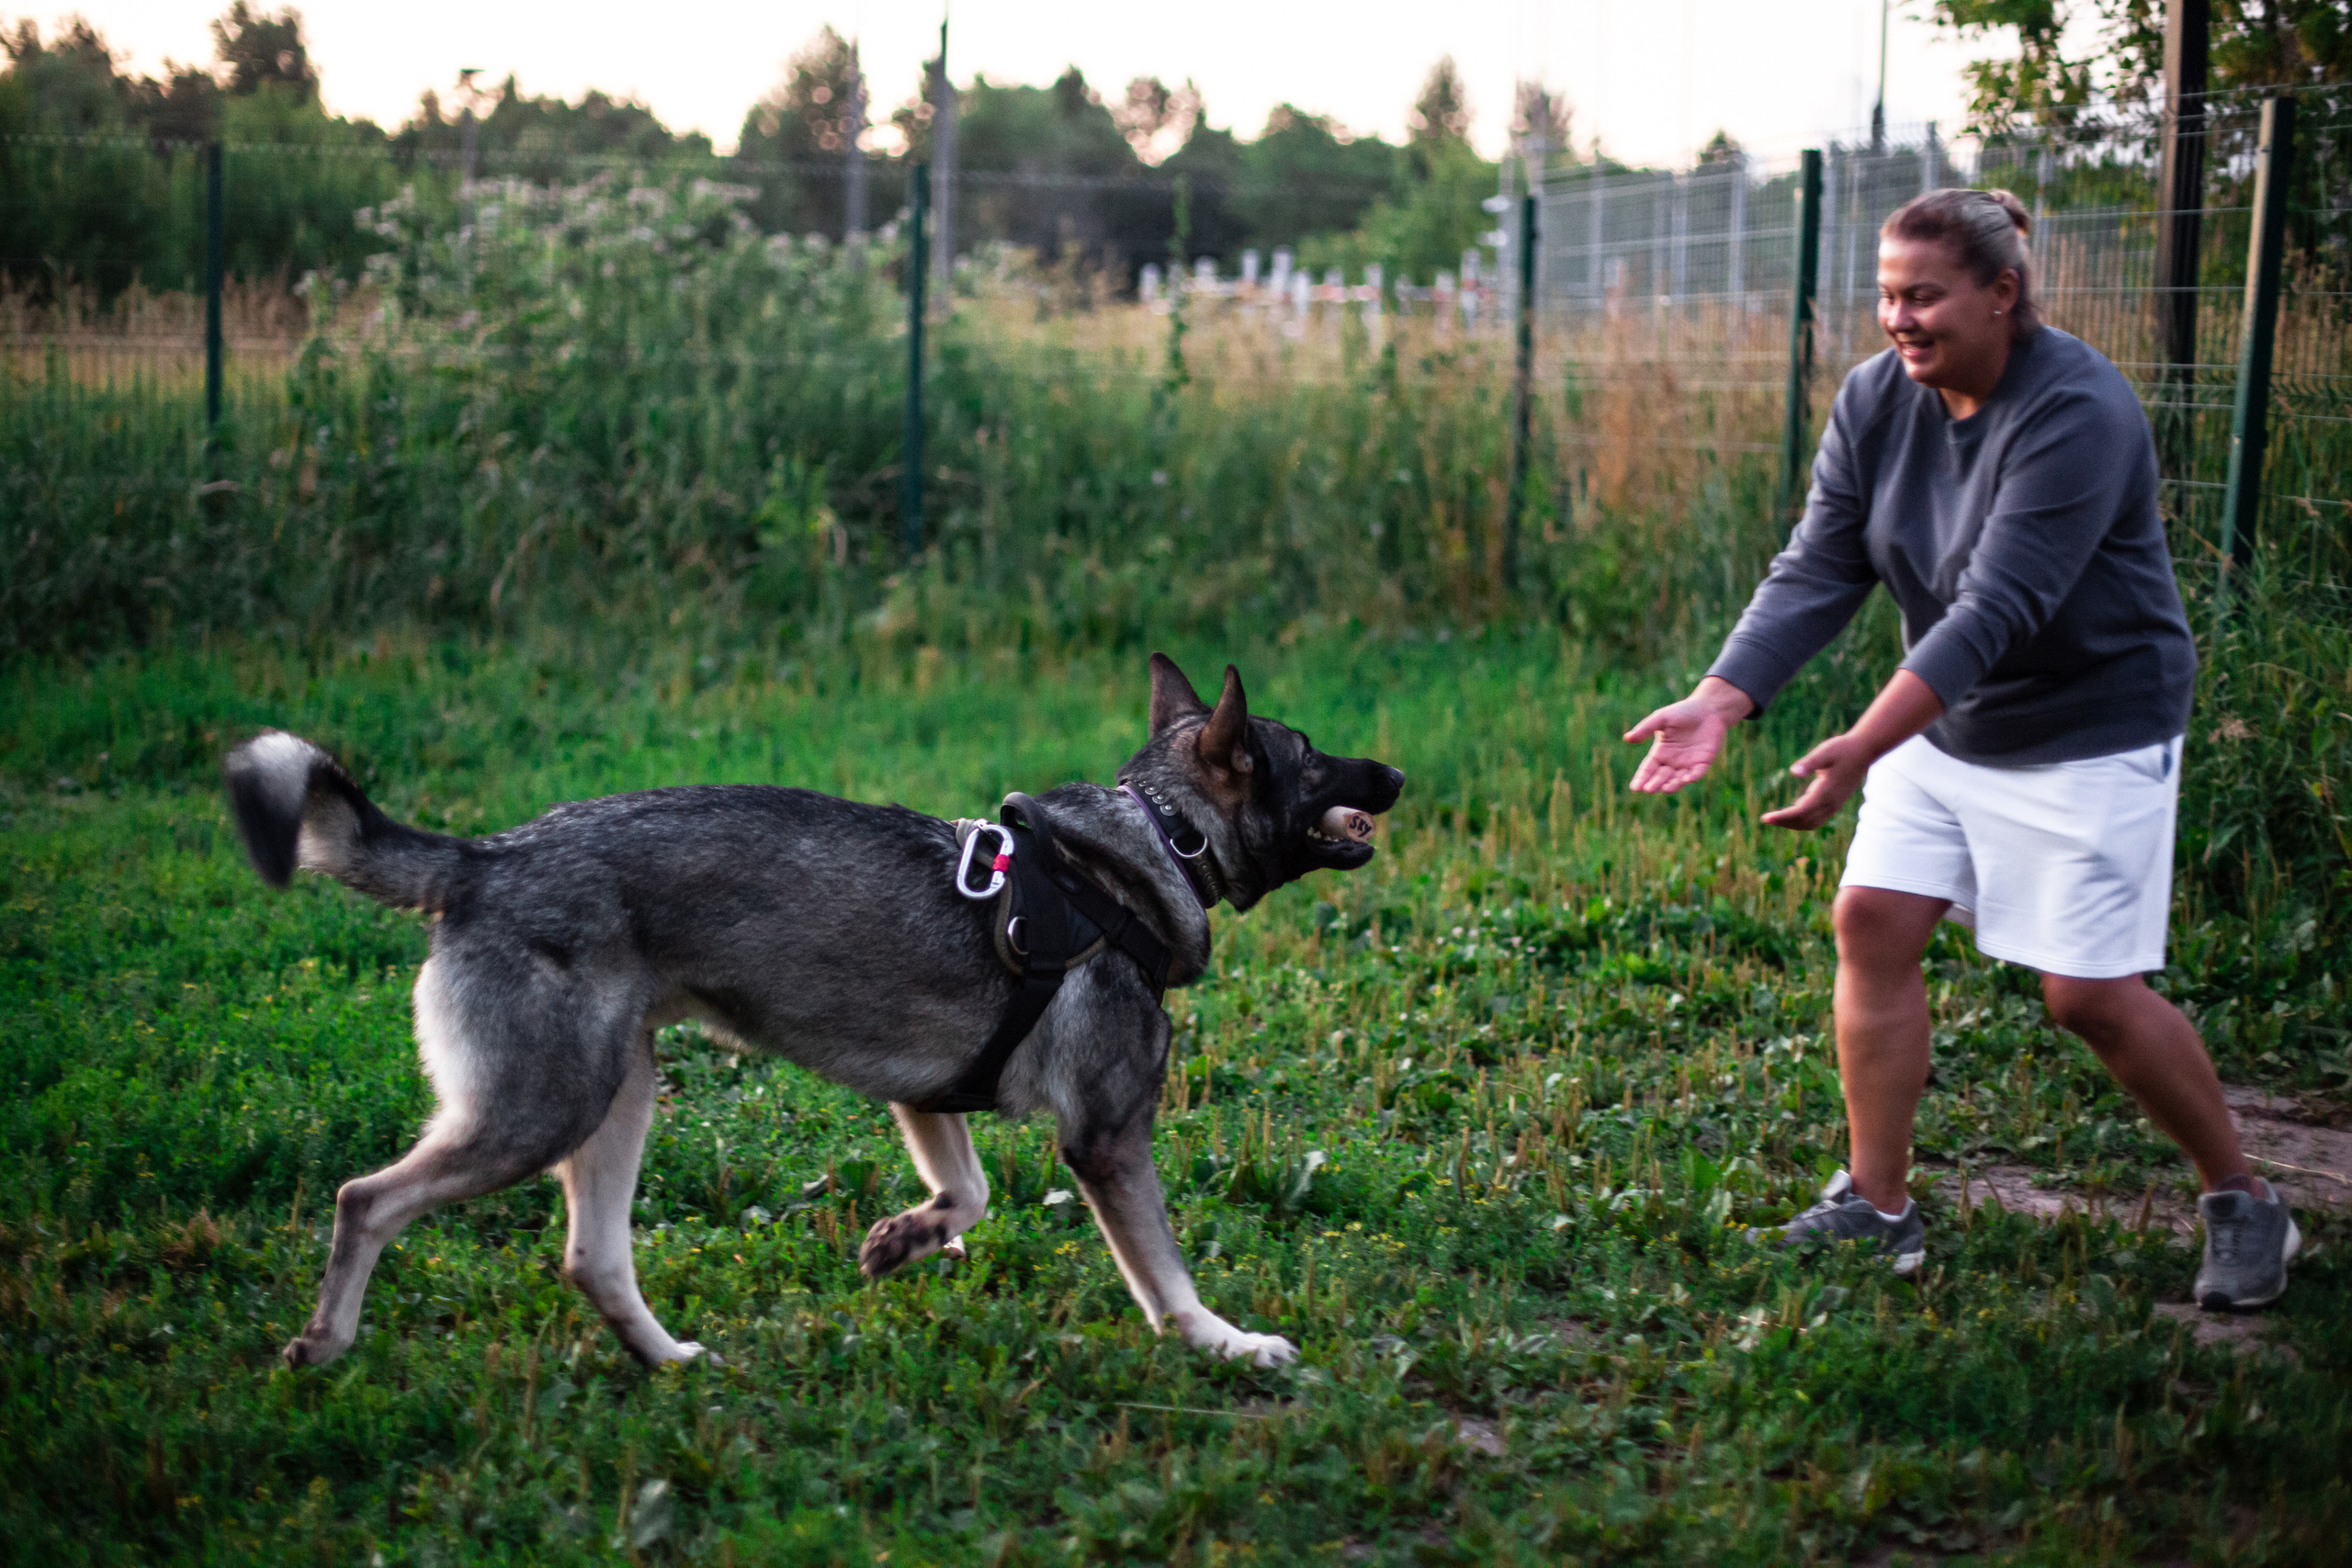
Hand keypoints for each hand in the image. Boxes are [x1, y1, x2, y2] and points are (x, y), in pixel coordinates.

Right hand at [1625, 677, 1753, 793]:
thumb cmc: (1683, 712)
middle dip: (1655, 784)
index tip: (1635, 788)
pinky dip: (1691, 777)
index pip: (1648, 769)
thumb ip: (1645, 728)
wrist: (1708, 708)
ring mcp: (1688, 763)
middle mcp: (1673, 761)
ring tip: (1665, 788)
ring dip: (1672, 785)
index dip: (1641, 778)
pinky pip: (1697, 773)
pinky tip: (1686, 779)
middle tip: (1649, 789)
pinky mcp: (1703, 762)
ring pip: (1678, 779)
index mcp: (1660, 752)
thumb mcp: (1661, 718)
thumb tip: (1627, 739)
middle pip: (1661, 777)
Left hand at [1760, 670, 1946, 830]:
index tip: (1766, 818)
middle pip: (1805, 821)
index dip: (1783, 817)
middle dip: (1785, 822)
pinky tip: (1792, 811)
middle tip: (1766, 819)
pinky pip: (1817, 818)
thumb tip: (1794, 772)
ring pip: (1812, 822)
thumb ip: (1809, 763)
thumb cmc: (1843, 749)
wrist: (1864, 750)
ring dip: (1793, 823)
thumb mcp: (1824, 752)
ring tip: (1776, 818)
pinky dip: (1803, 819)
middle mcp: (1831, 802)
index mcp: (1826, 792)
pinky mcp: (1836, 802)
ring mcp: (1835, 804)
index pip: (1800, 811)